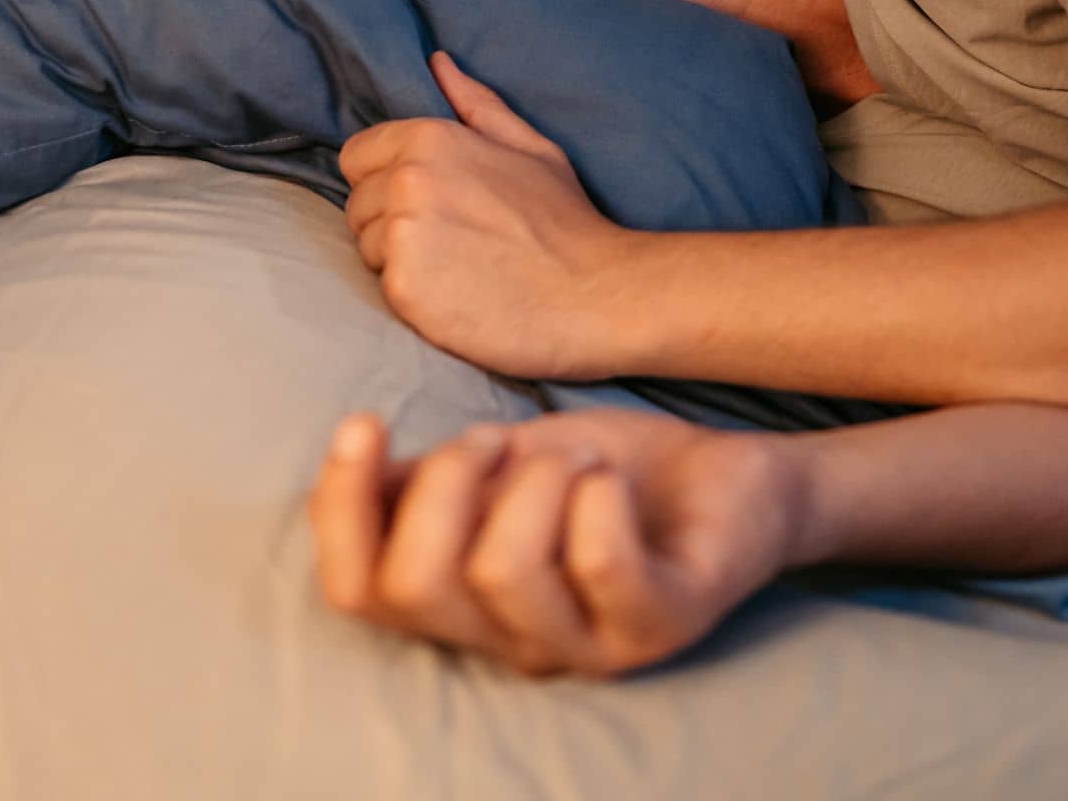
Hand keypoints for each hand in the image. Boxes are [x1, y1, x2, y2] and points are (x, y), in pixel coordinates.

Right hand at [307, 407, 803, 677]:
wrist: (726, 474)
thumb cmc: (604, 473)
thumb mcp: (501, 459)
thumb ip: (425, 476)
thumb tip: (356, 462)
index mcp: (463, 605)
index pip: (358, 592)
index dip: (341, 509)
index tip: (366, 421)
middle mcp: (513, 643)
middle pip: (416, 585)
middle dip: (445, 482)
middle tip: (501, 443)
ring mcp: (588, 646)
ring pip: (501, 570)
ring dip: (533, 480)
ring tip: (575, 461)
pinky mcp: (661, 625)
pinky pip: (598, 562)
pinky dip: (595, 497)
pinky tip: (610, 481)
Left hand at [339, 51, 634, 380]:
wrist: (596, 296)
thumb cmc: (566, 224)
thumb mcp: (531, 149)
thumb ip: (477, 106)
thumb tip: (438, 63)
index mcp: (429, 139)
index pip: (357, 157)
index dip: (387, 181)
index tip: (431, 205)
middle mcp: (405, 181)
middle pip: (358, 205)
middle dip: (392, 223)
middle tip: (454, 243)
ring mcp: (401, 235)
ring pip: (367, 249)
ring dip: (400, 262)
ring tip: (458, 270)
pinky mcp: (403, 288)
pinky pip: (382, 288)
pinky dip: (414, 297)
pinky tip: (457, 297)